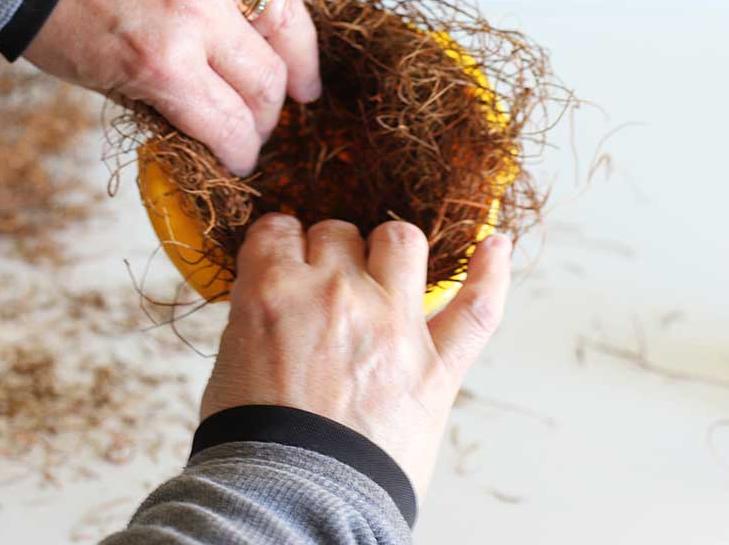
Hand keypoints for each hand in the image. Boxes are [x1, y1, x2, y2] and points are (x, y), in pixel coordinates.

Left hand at [22, 0, 366, 175]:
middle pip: (266, 80)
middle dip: (267, 115)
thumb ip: (160, 97)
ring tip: (304, 83)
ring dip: (300, 59)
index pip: (231, 125)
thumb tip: (204, 120)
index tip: (243, 159)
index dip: (242, 152)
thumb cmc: (44, 10)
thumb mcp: (94, 78)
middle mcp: (198, 14)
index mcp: (162, 63)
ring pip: (287, 18)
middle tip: (262, 124)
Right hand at [199, 214, 512, 501]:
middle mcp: (334, 292)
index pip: (278, 229)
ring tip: (386, 266)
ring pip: (402, 241)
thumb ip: (258, 313)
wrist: (291, 499)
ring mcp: (392, 323)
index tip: (284, 256)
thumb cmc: (252, 440)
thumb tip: (275, 293)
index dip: (281, 242)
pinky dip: (492, 273)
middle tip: (325, 284)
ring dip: (390, 247)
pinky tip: (497, 247)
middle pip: (337, 232)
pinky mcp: (437, 364)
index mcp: (273, 289)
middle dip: (330, 250)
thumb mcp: (232, 359)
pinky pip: (477, 308)